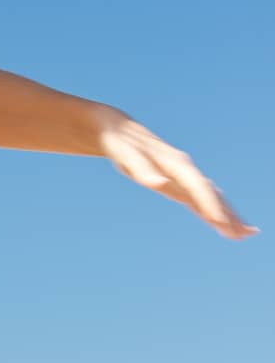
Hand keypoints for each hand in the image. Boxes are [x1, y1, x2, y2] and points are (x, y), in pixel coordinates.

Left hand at [96, 109, 258, 238]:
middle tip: (246, 234)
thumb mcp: (125, 153)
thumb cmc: (118, 141)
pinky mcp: (176, 179)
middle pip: (210, 193)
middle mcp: (183, 168)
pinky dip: (211, 208)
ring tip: (244, 233)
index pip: (197, 186)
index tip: (221, 223)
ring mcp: (181, 174)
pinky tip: (220, 221)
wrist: (116, 128)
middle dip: (227, 213)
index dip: (209, 204)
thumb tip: (158, 183)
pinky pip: (199, 196)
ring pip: (209, 195)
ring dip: (226, 213)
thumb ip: (141, 168)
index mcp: (174, 163)